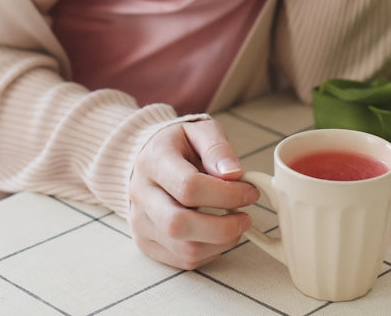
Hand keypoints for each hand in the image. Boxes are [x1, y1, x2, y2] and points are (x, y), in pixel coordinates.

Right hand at [128, 119, 258, 268]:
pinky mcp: (146, 242)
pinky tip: (218, 234)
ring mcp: (140, 221)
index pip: (188, 186)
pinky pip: (182, 260)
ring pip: (183, 249)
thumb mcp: (200, 130)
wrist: (149, 158)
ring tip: (235, 226)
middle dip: (223, 227)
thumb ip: (217, 148)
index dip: (227, 194)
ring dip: (220, 243)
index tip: (250, 192)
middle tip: (246, 218)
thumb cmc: (180, 145)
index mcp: (153, 160)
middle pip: (179, 225)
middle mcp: (140, 193)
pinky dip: (209, 252)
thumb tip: (233, 174)